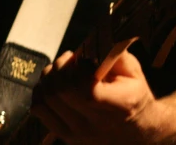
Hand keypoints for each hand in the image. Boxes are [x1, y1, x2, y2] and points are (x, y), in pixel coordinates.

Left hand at [30, 49, 159, 144]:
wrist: (136, 130)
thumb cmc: (134, 95)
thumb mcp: (134, 71)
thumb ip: (114, 53)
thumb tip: (92, 39)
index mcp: (120, 105)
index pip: (87, 90)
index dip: (80, 69)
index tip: (86, 58)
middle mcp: (98, 123)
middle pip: (61, 91)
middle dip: (62, 67)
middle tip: (71, 58)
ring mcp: (80, 133)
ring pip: (46, 99)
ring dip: (50, 77)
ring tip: (62, 69)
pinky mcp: (66, 137)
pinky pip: (39, 110)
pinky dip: (41, 92)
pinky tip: (55, 84)